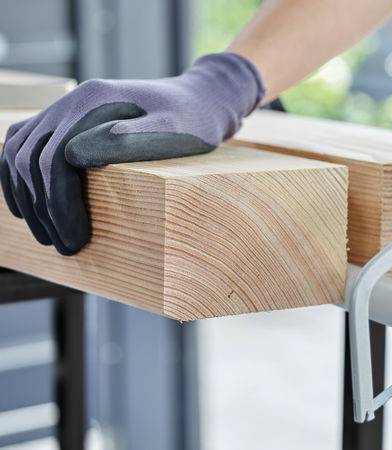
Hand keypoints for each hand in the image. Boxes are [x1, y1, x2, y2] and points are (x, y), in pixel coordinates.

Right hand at [0, 52, 263, 254]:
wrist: (203, 100)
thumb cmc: (195, 121)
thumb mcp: (174, 130)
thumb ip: (129, 139)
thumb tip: (75, 154)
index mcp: (93, 101)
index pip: (54, 157)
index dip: (58, 203)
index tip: (76, 238)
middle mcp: (73, 100)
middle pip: (29, 157)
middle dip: (43, 207)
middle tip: (65, 246)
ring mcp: (68, 107)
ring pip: (18, 151)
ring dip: (26, 197)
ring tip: (47, 236)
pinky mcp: (70, 119)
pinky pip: (26, 144)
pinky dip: (19, 175)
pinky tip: (29, 206)